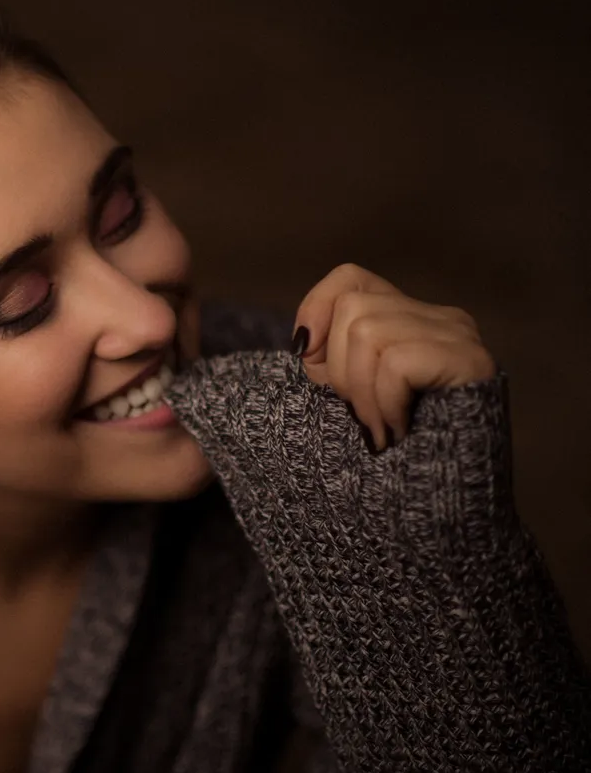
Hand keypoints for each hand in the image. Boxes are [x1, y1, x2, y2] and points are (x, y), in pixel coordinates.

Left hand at [292, 264, 496, 450]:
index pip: (349, 278)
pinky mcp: (469, 360)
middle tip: (360, 414)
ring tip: (377, 427)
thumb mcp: (344, 394)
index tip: (308, 359)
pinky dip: (384, 403)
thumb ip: (324, 359)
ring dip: (360, 393)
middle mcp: (440, 317)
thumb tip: (304, 341)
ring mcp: (458, 335)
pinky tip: (397, 430)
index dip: (316, 310)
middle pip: (352, 307)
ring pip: (367, 331)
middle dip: (338, 369)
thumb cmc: (388, 446)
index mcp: (410, 318)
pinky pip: (395, 363)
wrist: (442, 494)